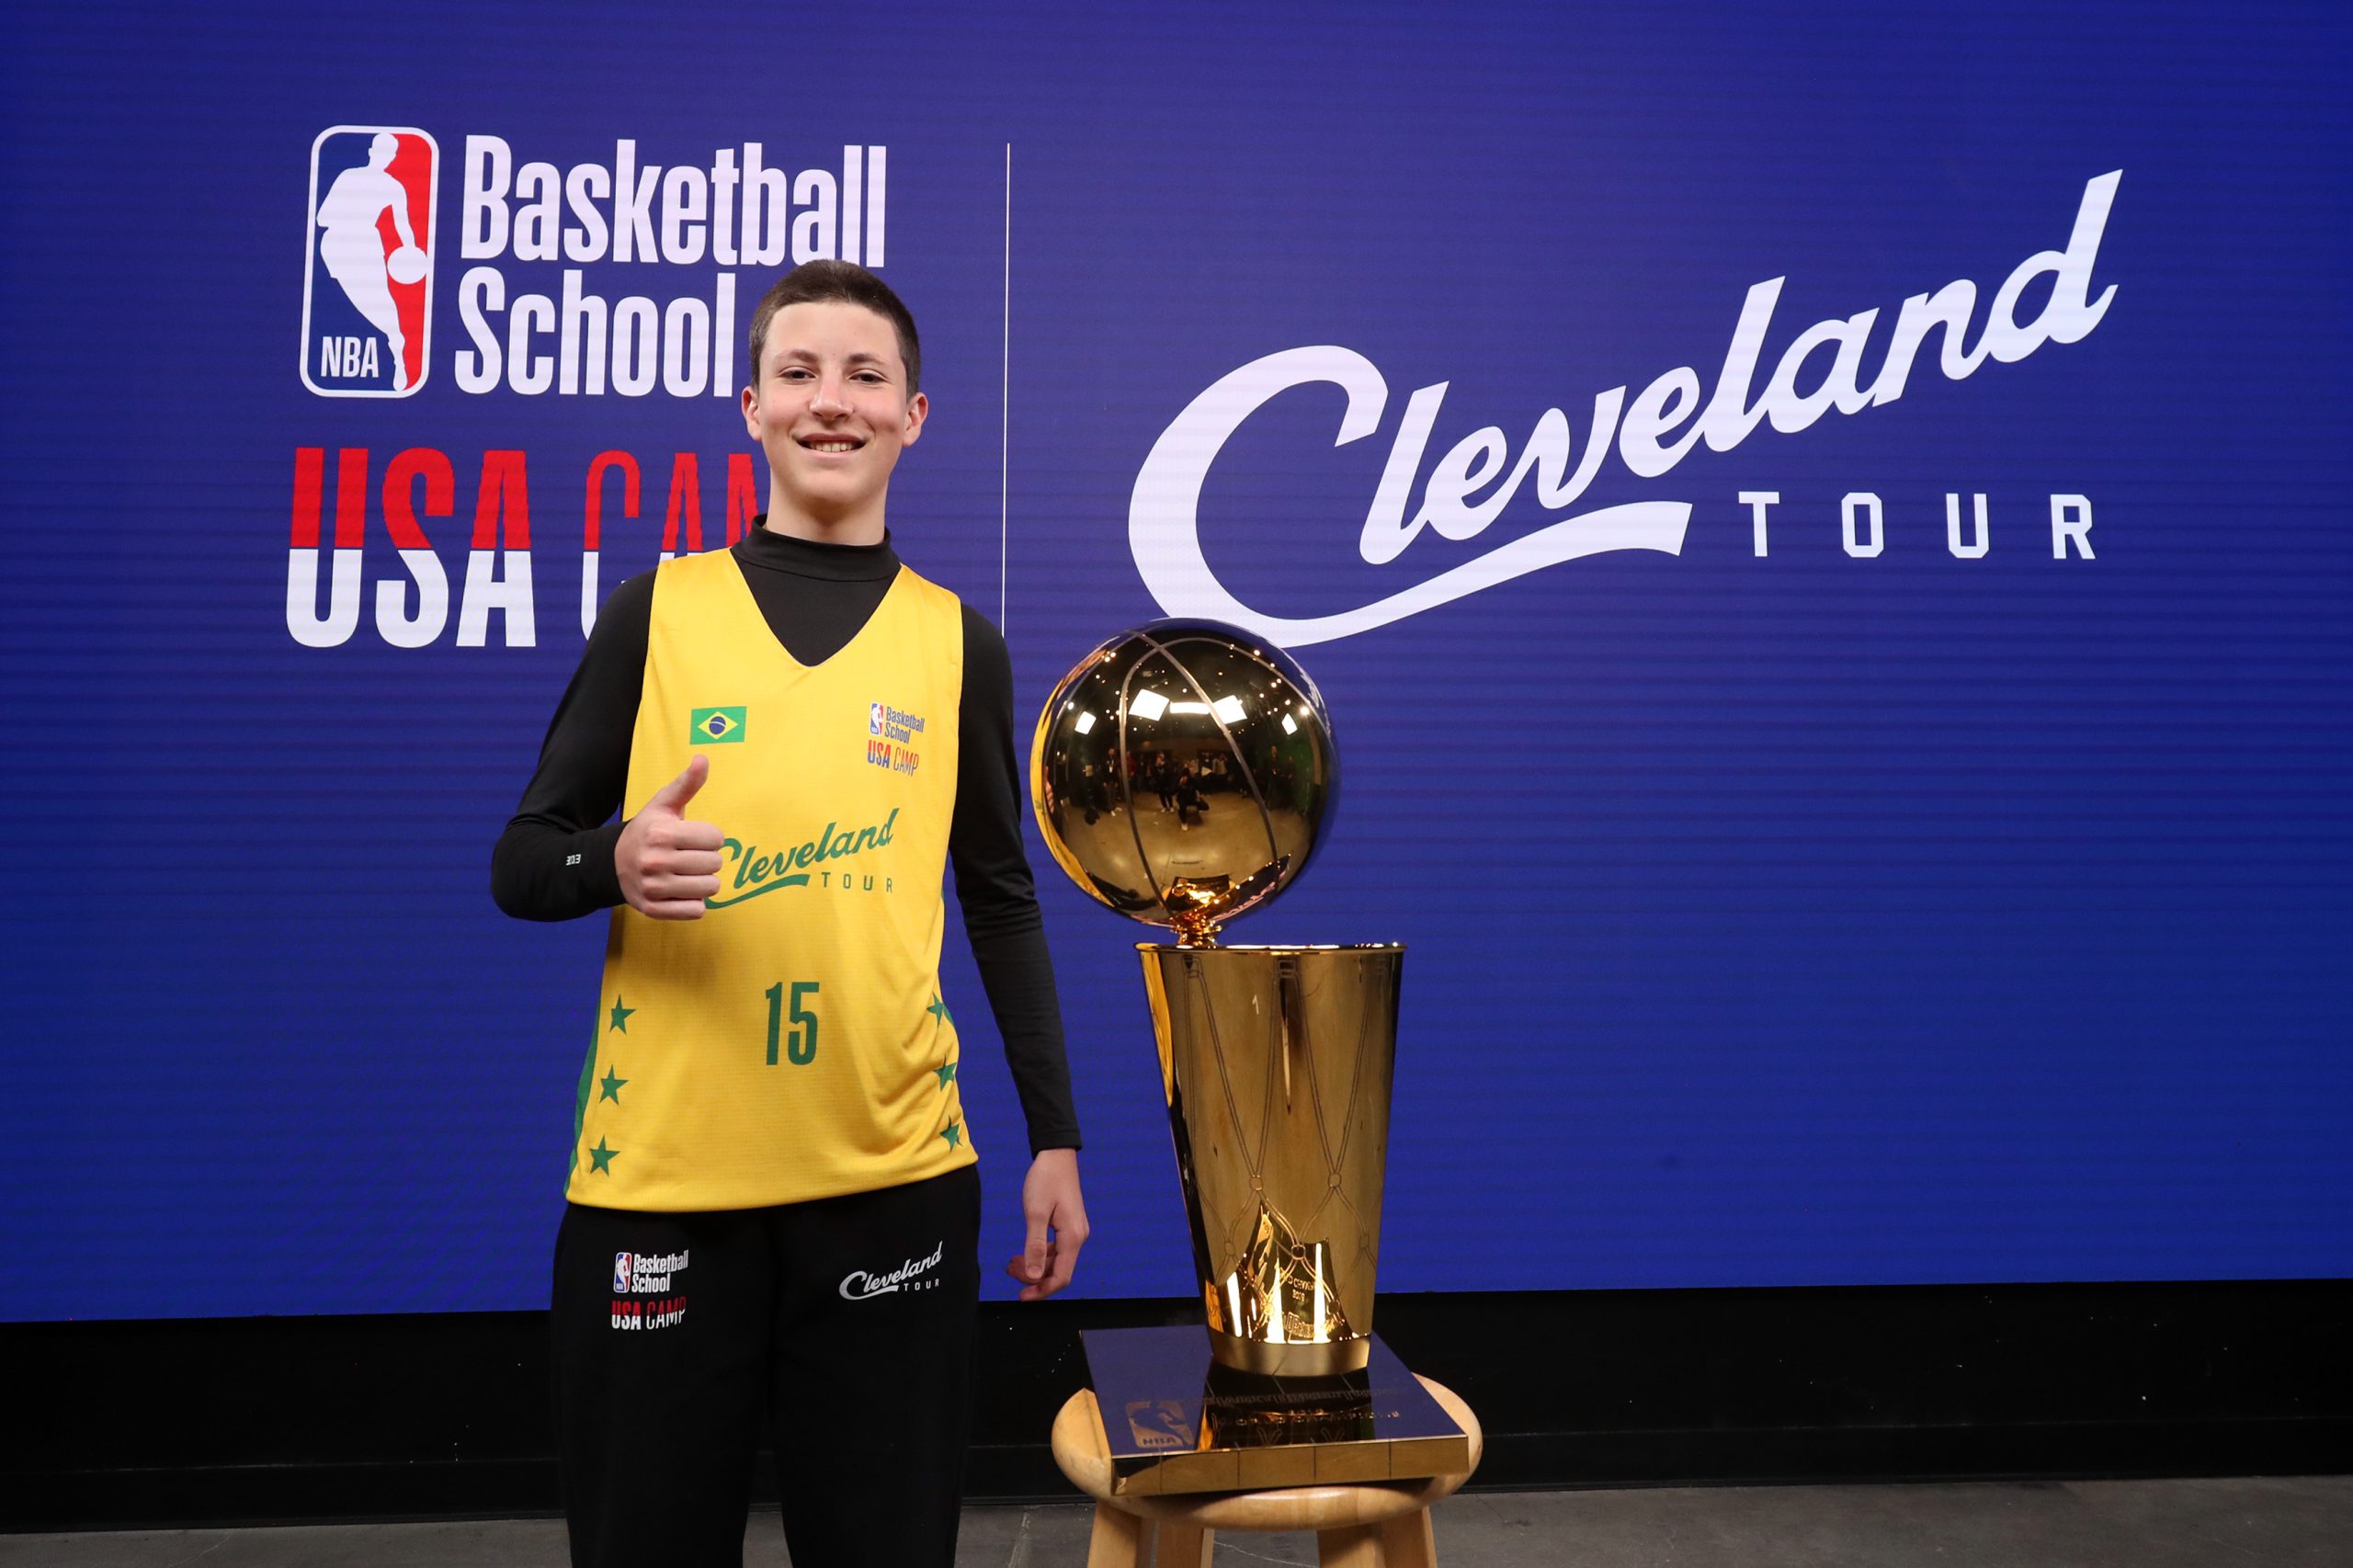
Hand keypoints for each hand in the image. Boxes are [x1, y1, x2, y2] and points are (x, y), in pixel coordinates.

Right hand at [615, 755, 723, 919]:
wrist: (613, 863)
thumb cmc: (648, 830)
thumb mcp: (664, 805)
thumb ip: (687, 784)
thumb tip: (703, 758)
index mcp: (662, 833)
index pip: (716, 838)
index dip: (710, 837)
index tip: (694, 837)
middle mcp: (656, 861)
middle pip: (715, 864)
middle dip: (708, 859)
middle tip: (690, 856)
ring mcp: (653, 888)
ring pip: (710, 889)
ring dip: (705, 881)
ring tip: (688, 873)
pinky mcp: (653, 909)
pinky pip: (696, 911)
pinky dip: (694, 903)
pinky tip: (681, 891)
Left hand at [1005, 1148, 1087, 1301]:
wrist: (1057, 1155)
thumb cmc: (1046, 1180)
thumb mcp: (1035, 1213)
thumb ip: (1035, 1247)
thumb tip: (1035, 1276)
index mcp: (1073, 1237)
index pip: (1061, 1277)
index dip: (1042, 1291)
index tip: (1022, 1297)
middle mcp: (1078, 1237)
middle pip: (1058, 1271)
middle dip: (1034, 1278)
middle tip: (1009, 1271)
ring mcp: (1075, 1231)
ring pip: (1056, 1261)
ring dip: (1035, 1266)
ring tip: (1011, 1263)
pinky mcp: (1068, 1225)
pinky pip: (1056, 1249)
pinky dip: (1039, 1255)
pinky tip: (1024, 1253)